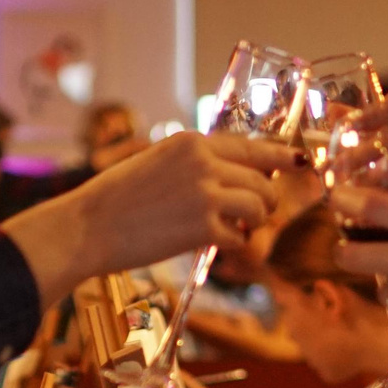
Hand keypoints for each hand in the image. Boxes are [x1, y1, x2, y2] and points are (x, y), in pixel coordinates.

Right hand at [3, 132, 295, 303]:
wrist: (88, 226)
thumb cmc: (117, 199)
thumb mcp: (157, 162)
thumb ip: (196, 163)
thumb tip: (237, 176)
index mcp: (192, 141)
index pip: (252, 145)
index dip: (280, 156)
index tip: (299, 162)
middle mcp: (204, 162)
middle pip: (264, 180)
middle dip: (265, 202)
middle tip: (253, 216)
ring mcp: (207, 194)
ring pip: (260, 208)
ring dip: (254, 224)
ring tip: (235, 230)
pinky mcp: (205, 227)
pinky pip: (241, 238)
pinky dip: (233, 245)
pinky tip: (214, 245)